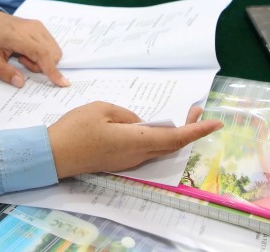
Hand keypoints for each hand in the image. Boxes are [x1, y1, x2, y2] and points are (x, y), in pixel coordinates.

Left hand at [0, 9, 69, 87]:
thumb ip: (5, 72)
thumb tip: (21, 83)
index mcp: (19, 37)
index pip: (43, 54)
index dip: (53, 70)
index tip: (63, 83)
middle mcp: (32, 29)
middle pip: (53, 54)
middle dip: (42, 65)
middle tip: (21, 62)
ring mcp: (37, 26)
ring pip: (54, 49)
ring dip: (42, 59)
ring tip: (22, 56)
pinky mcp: (39, 26)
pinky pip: (50, 44)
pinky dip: (42, 53)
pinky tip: (26, 51)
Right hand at [48, 103, 222, 178]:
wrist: (54, 155)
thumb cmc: (76, 129)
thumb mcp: (103, 110)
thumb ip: (127, 115)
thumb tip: (139, 122)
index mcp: (136, 141)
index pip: (175, 137)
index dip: (197, 130)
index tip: (215, 122)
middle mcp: (137, 155)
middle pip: (171, 144)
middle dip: (189, 128)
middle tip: (197, 110)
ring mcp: (129, 160)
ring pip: (160, 147)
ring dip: (174, 133)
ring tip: (183, 115)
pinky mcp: (120, 160)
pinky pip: (147, 149)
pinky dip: (158, 137)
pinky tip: (156, 126)